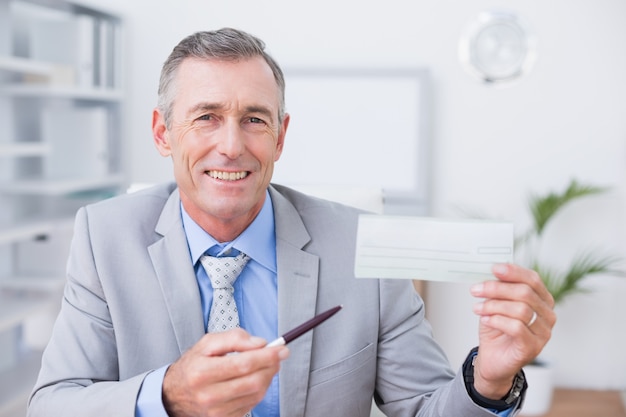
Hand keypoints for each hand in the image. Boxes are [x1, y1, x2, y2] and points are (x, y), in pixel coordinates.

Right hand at [162, 328, 288, 416]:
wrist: (174, 394)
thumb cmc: (194, 365)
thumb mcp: (207, 343)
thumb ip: (234, 338)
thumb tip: (260, 343)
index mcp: (202, 373)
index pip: (243, 364)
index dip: (266, 356)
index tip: (281, 348)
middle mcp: (208, 395)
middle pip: (253, 381)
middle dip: (271, 366)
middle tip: (278, 355)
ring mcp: (216, 412)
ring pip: (256, 394)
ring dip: (267, 377)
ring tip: (265, 365)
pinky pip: (252, 405)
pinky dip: (259, 390)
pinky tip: (255, 379)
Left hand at [470, 263, 555, 399]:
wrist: (493, 358)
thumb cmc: (497, 329)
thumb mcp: (497, 303)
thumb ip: (499, 287)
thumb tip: (493, 269)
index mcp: (542, 300)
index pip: (533, 280)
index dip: (514, 272)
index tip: (493, 268)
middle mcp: (547, 315)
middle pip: (525, 293)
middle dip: (497, 288)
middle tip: (476, 289)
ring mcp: (544, 333)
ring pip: (521, 310)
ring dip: (494, 305)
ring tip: (477, 308)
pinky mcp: (533, 347)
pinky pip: (517, 327)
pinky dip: (497, 320)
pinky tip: (485, 320)